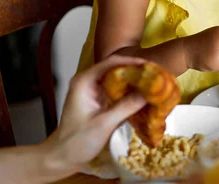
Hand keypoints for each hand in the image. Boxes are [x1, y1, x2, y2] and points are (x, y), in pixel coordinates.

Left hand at [44, 55, 148, 175]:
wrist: (62, 156)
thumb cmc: (77, 140)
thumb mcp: (104, 124)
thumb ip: (126, 106)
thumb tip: (148, 93)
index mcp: (84, 81)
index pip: (111, 62)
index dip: (132, 62)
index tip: (150, 66)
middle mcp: (88, 81)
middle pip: (115, 68)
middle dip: (135, 70)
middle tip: (156, 75)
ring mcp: (93, 90)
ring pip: (117, 78)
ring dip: (134, 80)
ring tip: (153, 83)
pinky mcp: (98, 99)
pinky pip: (117, 89)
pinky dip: (129, 90)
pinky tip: (142, 94)